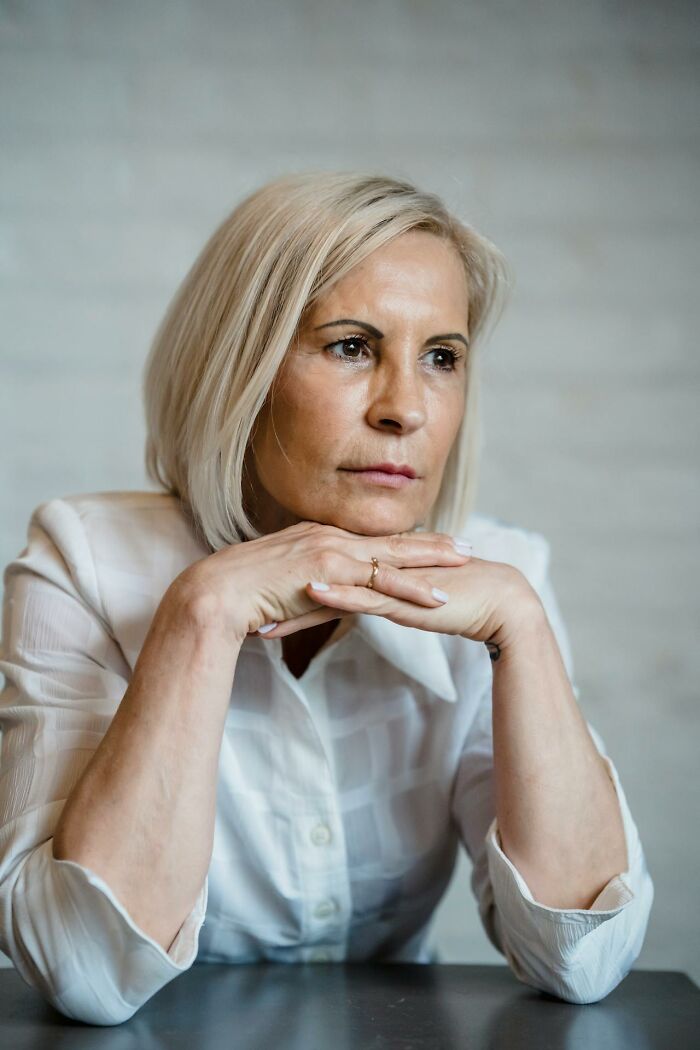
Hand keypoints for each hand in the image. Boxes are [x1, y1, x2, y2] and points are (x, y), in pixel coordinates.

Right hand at [168, 520, 474, 643]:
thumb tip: (322, 597)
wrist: (214, 593)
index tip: (433, 545)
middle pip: (391, 541)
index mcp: (318, 539)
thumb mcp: (280, 584)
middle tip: (467, 546)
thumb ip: (306, 586)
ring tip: (465, 567)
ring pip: (392, 557)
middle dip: (432, 545)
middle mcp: (328, 538)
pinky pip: (378, 582)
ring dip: (432, 563)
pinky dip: (410, 589)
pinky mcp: (328, 572)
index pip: (371, 541)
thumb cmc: (239, 593)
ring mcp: (329, 552)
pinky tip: (436, 598)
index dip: (405, 543)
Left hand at [254, 541, 540, 649]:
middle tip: (243, 610)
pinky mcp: (405, 595)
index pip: (325, 577)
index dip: (289, 591)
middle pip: (318, 578)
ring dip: (296, 602)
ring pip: (334, 586)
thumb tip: (364, 607)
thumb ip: (386, 599)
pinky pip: (364, 595)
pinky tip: (310, 593)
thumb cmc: (459, 602)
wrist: (500, 601)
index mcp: (377, 568)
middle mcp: (378, 567)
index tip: (257, 605)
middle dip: (280, 597)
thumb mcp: (410, 603)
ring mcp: (390, 579)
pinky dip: (336, 594)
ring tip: (259, 619)